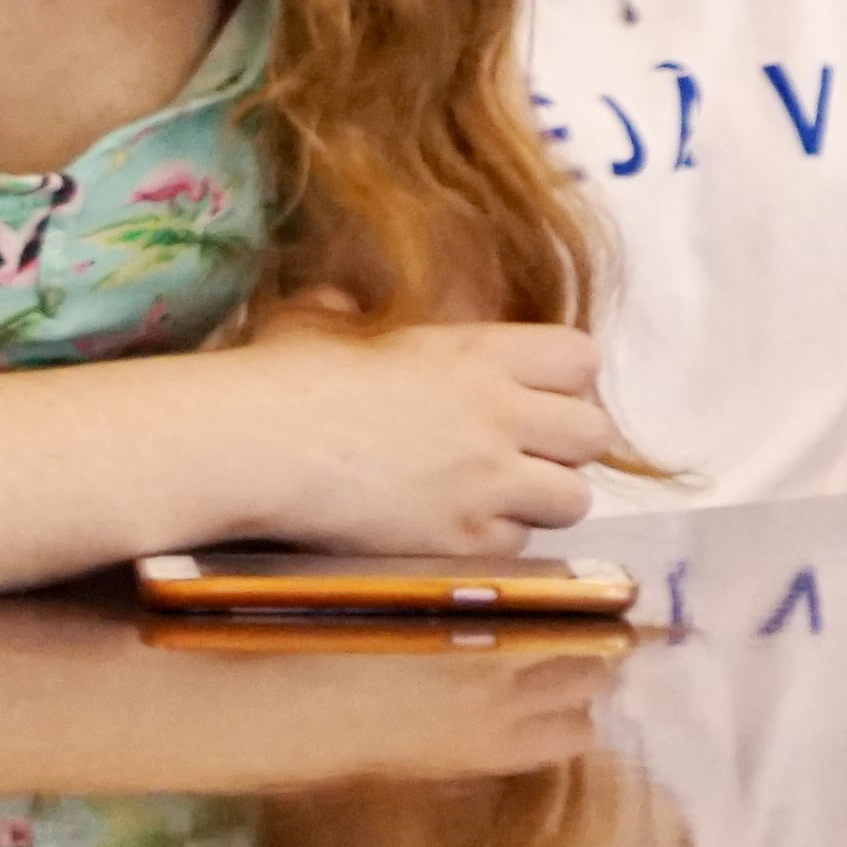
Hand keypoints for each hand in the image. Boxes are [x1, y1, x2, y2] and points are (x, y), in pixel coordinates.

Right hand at [211, 307, 621, 551]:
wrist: (252, 447)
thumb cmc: (280, 374)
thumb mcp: (323, 321)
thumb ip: (356, 310)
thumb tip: (344, 302)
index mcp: (476, 352)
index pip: (582, 358)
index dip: (563, 377)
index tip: (527, 391)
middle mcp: (499, 415)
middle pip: (594, 433)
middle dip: (563, 443)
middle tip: (517, 450)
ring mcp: (488, 483)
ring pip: (574, 499)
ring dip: (539, 498)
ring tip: (490, 496)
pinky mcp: (466, 541)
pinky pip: (518, 545)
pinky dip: (492, 540)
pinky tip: (446, 526)